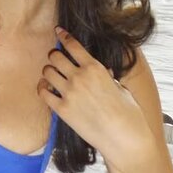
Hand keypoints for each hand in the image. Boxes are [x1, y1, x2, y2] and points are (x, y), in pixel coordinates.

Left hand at [37, 27, 154, 170]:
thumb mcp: (120, 88)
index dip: (64, 36)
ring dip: (49, 71)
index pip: (73, 45)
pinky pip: (43, 92)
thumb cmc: (129, 114)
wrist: (125, 140)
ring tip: (53, 75)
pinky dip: (43, 88)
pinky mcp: (62, 110)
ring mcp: (69, 93)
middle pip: (55, 56)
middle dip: (56, 56)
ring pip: (47, 71)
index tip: (59, 31)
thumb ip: (107, 77)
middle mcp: (79, 77)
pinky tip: (47, 89)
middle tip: (58, 60)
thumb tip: (103, 72)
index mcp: (95, 68)